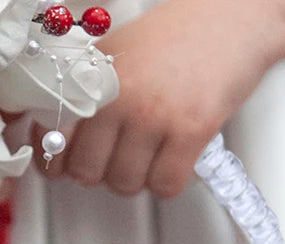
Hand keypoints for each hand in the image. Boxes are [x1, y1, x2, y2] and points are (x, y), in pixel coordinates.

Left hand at [32, 0, 284, 196]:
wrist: (233, 17)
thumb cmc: (175, 37)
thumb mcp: (115, 54)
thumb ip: (83, 93)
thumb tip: (51, 136)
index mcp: (93, 78)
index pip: (53, 140)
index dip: (55, 163)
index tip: (63, 166)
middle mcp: (118, 98)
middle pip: (87, 173)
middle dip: (99, 174)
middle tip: (116, 159)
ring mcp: (154, 115)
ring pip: (125, 184)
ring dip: (136, 179)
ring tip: (149, 155)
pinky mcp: (191, 130)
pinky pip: (165, 185)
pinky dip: (168, 183)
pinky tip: (174, 161)